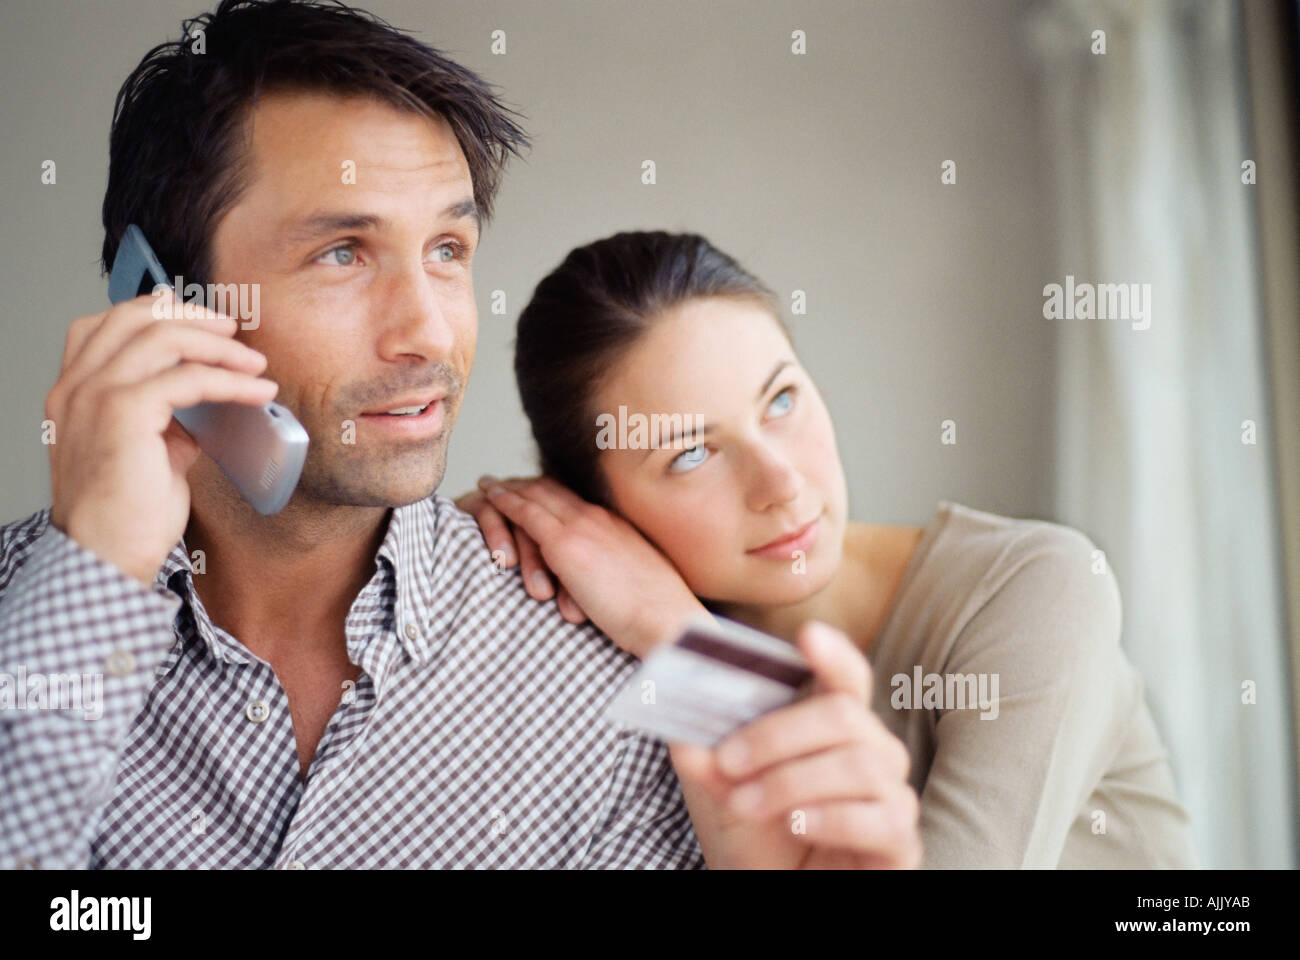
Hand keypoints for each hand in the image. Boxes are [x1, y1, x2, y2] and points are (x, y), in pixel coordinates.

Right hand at [46, 286, 277, 586]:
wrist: (108, 557)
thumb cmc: (126, 516)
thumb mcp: (144, 452)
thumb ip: (164, 422)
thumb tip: (200, 408)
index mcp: (73, 392)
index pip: (105, 325)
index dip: (156, 311)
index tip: (203, 320)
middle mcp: (76, 386)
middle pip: (134, 317)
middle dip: (192, 316)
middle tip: (234, 331)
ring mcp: (95, 395)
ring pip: (164, 337)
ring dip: (220, 346)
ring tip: (256, 363)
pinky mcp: (124, 412)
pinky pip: (189, 378)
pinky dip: (230, 381)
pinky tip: (258, 391)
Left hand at [456, 474, 707, 657]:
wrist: (667, 620)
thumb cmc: (658, 616)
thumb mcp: (637, 586)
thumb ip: (616, 575)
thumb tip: (606, 585)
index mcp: (618, 528)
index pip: (577, 502)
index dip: (552, 493)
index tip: (535, 491)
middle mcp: (600, 518)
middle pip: (555, 490)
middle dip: (527, 484)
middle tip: (503, 482)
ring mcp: (582, 527)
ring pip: (536, 494)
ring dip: (510, 489)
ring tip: (488, 486)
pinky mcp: (565, 544)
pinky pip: (526, 513)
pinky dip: (505, 502)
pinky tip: (488, 498)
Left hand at [668, 620, 921, 868]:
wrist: (770, 889)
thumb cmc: (755, 833)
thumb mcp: (720, 790)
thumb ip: (706, 757)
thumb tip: (684, 733)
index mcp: (834, 727)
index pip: (847, 677)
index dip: (833, 653)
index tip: (806, 635)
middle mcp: (873, 754)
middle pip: (842, 715)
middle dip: (778, 734)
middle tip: (729, 759)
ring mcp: (892, 797)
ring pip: (857, 765)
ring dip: (791, 780)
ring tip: (746, 801)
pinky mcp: (900, 843)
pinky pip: (883, 818)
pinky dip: (833, 817)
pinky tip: (798, 824)